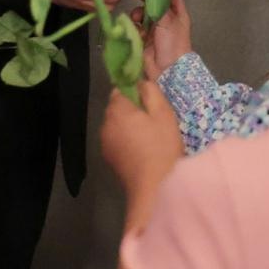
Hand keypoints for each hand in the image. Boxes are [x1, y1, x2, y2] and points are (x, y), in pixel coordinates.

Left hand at [101, 81, 183, 195]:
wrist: (152, 186)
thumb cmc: (161, 147)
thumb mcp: (163, 114)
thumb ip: (150, 92)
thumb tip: (141, 82)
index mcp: (117, 110)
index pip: (120, 90)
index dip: (134, 91)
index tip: (150, 101)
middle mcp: (106, 124)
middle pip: (117, 108)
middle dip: (132, 109)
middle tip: (153, 119)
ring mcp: (105, 142)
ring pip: (117, 124)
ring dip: (129, 125)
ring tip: (149, 136)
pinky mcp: (109, 158)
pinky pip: (117, 139)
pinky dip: (126, 140)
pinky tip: (142, 150)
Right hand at [132, 0, 192, 77]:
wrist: (167, 70)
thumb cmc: (172, 42)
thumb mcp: (169, 19)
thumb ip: (161, 2)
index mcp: (177, 12)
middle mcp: (166, 18)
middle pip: (153, 1)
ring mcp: (155, 28)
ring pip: (143, 13)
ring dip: (138, 12)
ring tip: (136, 17)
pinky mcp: (144, 38)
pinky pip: (136, 26)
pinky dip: (133, 25)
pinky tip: (132, 27)